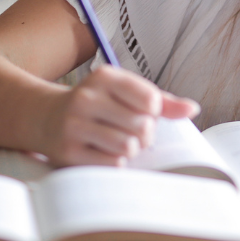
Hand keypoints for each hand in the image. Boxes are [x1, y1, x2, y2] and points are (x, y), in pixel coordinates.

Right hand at [42, 65, 198, 166]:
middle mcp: (86, 97)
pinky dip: (115, 162)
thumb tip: (193, 109)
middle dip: (144, 134)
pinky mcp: (68, 151)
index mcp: (104, 77)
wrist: (46, 117)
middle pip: (142, 126)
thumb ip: (161, 101)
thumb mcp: (125, 93)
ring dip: (130, 150)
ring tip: (118, 141)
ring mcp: (74, 125)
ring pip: (128, 147)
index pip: (150, 99)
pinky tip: (103, 152)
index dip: (153, 112)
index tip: (140, 111)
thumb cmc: (98, 105)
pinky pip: (112, 164)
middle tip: (130, 131)